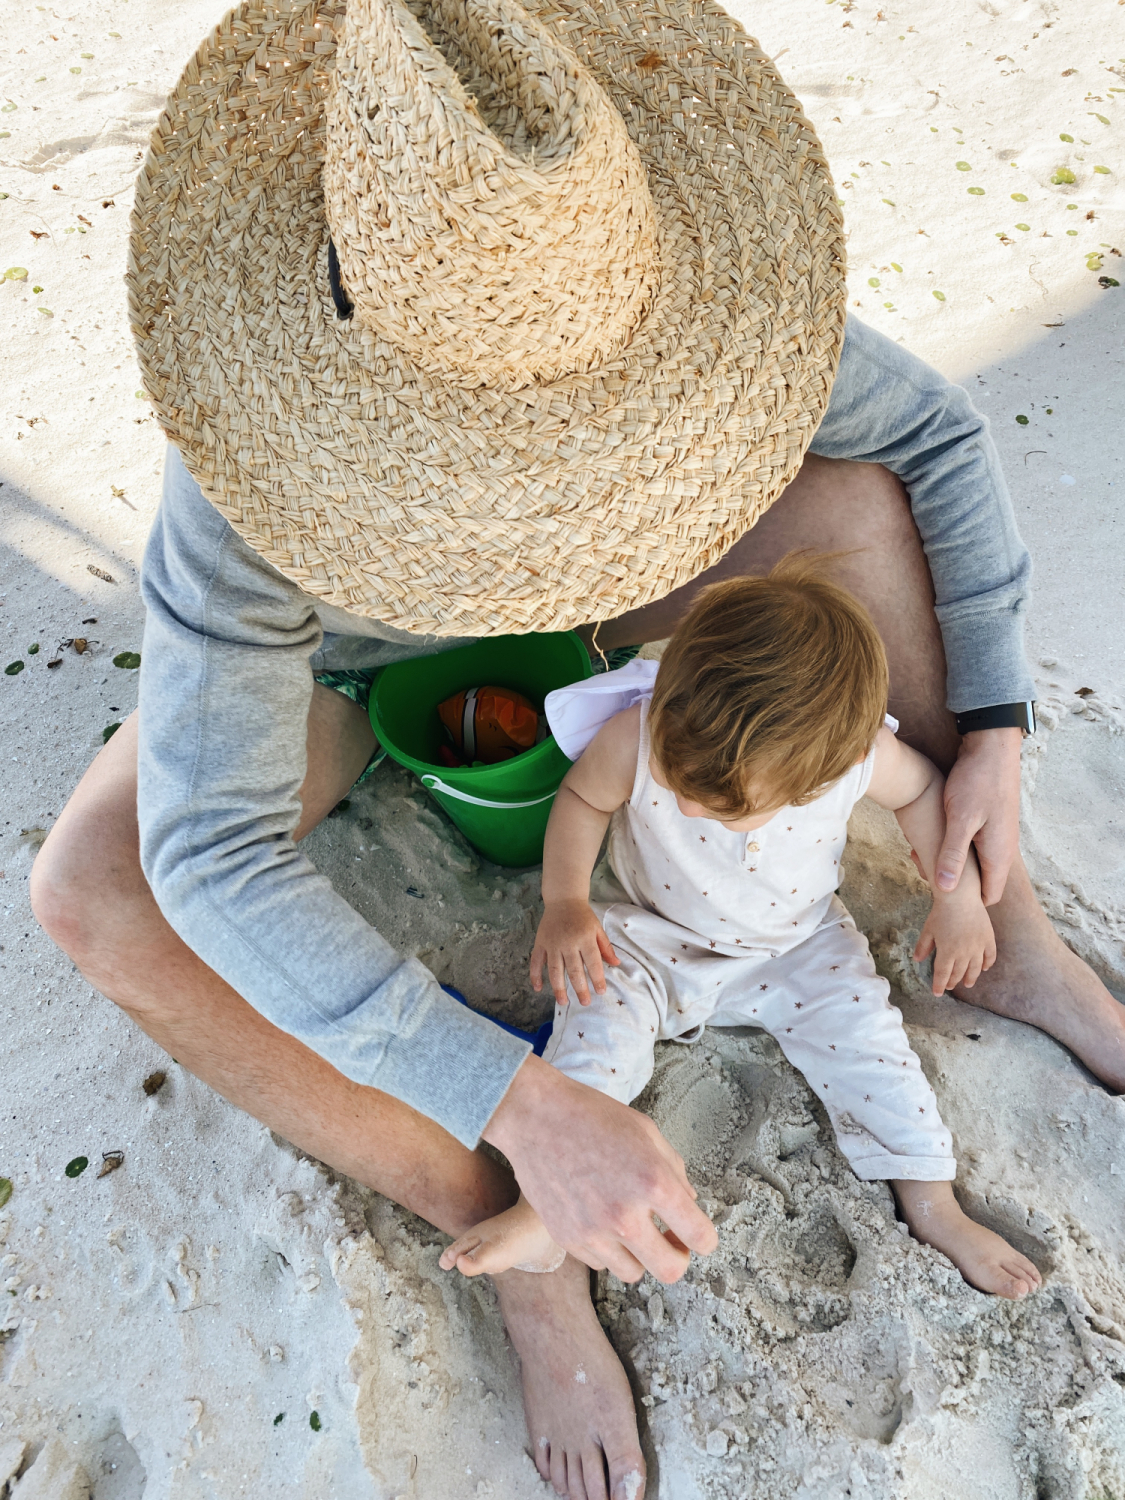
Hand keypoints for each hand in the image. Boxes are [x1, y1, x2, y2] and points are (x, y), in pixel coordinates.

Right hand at [483, 1055, 717, 1282]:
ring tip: (631, 1226)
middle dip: (676, 1257)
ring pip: (633, 1273)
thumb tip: (687, 1203)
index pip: (700, 1237)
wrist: (535, 1116)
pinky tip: (599, 1218)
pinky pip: (600, 1262)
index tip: (697, 1234)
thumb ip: (674, 1170)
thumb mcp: (646, 1132)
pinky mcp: (566, 1238)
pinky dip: (607, 1248)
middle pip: (670, 1271)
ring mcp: (593, 1232)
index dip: (705, 1238)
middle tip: (670, 1239)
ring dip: (639, 1255)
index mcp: (654, 1183)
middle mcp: (625, 1216)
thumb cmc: (593, 1116)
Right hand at [530, 899, 619, 1005]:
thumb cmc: (583, 916)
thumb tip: (616, 964)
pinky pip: (536, 961)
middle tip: (585, 1002)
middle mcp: (568, 943)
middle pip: (574, 970)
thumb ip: (606, 948)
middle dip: (580, 988)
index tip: (600, 992)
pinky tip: (538, 988)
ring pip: (554, 970)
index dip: (597, 979)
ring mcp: (552, 944)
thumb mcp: (598, 929)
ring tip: (563, 1002)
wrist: (563, 900)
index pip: (593, 963)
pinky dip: (535, 975)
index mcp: (585, 938)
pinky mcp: (540, 943)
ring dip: (558, 988)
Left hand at [913, 888, 996, 993]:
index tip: (937, 992)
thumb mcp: (928, 930)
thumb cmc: (941, 913)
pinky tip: (984, 968)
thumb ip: (923, 946)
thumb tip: (917, 960)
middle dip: (953, 981)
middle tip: (950, 986)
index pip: (942, 974)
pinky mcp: (988, 939)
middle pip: (958, 973)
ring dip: (971, 978)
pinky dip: (987, 964)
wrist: (960, 897)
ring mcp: (978, 947)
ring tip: (967, 984)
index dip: (939, 985)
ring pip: (975, 969)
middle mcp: (963, 953)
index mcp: (947, 952)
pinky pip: (990, 956)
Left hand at [935, 727, 1021, 904]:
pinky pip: (972, 846)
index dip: (963, 901)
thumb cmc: (978, 780)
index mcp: (999, 855)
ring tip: (921, 849)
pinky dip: (952, 846)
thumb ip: (953, 855)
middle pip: (979, 882)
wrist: (992, 746)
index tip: (936, 891)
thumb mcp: (961, 819)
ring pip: (973, 863)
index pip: (987, 897)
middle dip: (951, 881)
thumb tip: (946, 890)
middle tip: (921, 865)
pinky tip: (932, 833)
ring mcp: (997, 835)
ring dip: (949, 861)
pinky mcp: (989, 822)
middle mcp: (1002, 849)